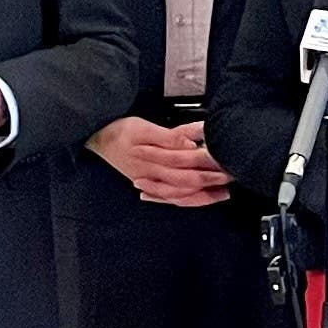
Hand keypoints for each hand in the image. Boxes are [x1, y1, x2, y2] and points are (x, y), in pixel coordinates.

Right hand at [88, 115, 230, 207]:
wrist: (95, 138)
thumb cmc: (118, 131)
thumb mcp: (142, 128)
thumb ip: (168, 137)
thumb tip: (189, 144)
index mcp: (155, 162)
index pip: (189, 168)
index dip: (210, 168)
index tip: (228, 164)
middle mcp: (154, 176)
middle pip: (189, 184)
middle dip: (213, 183)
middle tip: (233, 179)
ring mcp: (150, 182)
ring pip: (180, 195)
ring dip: (203, 195)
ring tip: (221, 194)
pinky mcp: (147, 182)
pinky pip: (170, 197)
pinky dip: (186, 199)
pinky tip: (197, 199)